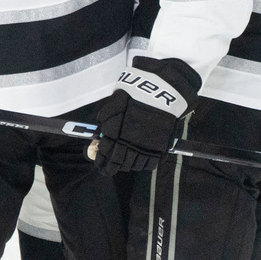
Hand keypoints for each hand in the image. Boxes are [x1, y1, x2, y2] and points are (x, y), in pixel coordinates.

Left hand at [90, 57, 198, 175]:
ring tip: (125, 161)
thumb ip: (107, 115)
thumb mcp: (116, 101)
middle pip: (118, 163)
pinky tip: (140, 159)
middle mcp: (130, 144)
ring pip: (133, 166)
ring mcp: (146, 148)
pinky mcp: (159, 148)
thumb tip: (100, 126)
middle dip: (111, 166)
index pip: (105, 154)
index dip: (100, 160)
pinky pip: (149, 164)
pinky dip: (143, 164)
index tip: (99, 162)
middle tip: (109, 166)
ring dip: (127, 165)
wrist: (160, 93)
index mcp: (117, 134)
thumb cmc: (136, 95)